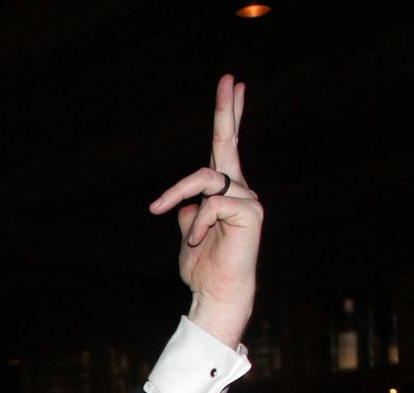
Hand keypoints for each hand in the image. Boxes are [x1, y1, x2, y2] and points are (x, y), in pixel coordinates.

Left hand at [148, 75, 260, 348]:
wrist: (215, 293)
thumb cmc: (202, 268)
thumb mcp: (188, 231)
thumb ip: (189, 210)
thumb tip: (187, 202)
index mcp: (224, 191)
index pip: (226, 148)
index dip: (229, 116)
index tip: (234, 86)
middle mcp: (240, 190)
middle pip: (229, 143)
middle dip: (226, 110)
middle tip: (229, 78)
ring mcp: (248, 199)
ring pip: (205, 178)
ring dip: (177, 193)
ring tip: (162, 211)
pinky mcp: (252, 213)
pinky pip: (211, 204)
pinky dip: (196, 222)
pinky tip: (195, 239)